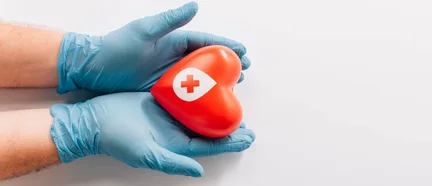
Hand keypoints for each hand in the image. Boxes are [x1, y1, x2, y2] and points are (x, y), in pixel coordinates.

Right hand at [49, 92, 254, 176]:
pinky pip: (187, 95)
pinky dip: (200, 91)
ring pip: (201, 111)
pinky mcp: (164, 99)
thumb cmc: (118, 140)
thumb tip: (197, 170)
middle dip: (230, 126)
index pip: (211, 145)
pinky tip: (212, 83)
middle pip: (211, 128)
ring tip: (236, 99)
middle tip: (248, 120)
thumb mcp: (145, 154)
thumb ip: (172, 163)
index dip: (231, 142)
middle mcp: (178, 130)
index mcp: (178, 145)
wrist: (94, 120)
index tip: (249, 137)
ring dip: (218, 106)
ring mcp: (172, 114)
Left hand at [56, 1, 250, 93]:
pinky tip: (213, 101)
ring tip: (236, 84)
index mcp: (173, 40)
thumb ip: (170, 20)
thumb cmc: (116, 47)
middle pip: (208, 60)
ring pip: (201, 78)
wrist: (92, 68)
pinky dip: (202, 96)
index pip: (205, 42)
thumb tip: (195, 6)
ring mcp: (170, 74)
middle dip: (228, 63)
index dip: (225, 46)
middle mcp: (174, 57)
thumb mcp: (144, 30)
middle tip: (245, 69)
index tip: (243, 51)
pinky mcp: (163, 90)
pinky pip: (187, 94)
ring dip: (219, 80)